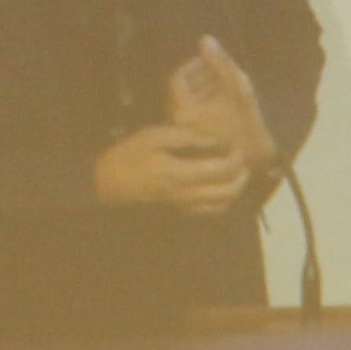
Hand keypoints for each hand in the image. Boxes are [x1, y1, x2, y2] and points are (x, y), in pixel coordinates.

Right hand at [93, 123, 247, 214]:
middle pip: (227, 191)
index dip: (235, 159)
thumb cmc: (128, 155)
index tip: (237, 148)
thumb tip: (214, 140)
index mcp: (180, 174)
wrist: (107, 182)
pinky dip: (222, 202)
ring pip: (221, 205)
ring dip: (235, 191)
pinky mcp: (178, 211)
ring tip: (238, 175)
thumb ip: (187, 137)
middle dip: (241, 177)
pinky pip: (208, 212)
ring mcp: (183, 206)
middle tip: (244, 162)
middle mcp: (186, 195)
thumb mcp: (155, 136)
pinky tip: (222, 190)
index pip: (221, 170)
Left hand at [165, 37, 278, 179]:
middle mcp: (178, 122)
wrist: (255, 159)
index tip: (209, 62)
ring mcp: (186, 133)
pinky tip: (222, 105)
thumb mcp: (237, 88)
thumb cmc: (246, 124)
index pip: (178, 79)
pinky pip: (193, 116)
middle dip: (198, 78)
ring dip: (201, 91)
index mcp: (183, 109)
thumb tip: (205, 39)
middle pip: (181, 91)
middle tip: (217, 70)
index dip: (193, 67)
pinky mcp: (196, 141)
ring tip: (222, 86)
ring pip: (187, 103)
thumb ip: (221, 63)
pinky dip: (204, 106)